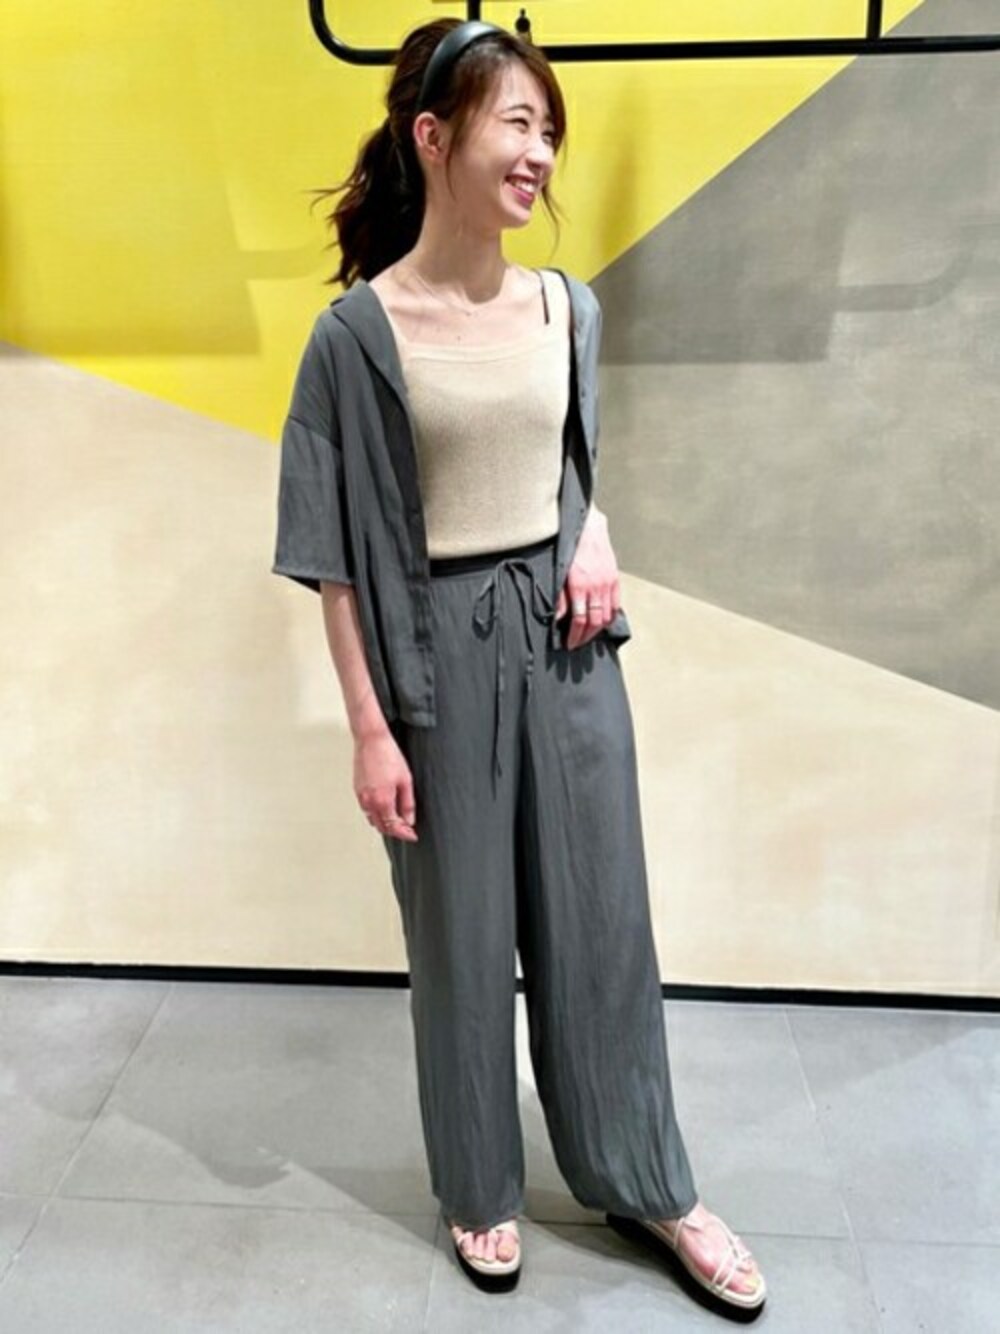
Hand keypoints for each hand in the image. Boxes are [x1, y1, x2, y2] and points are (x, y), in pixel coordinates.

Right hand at [354, 729, 417, 840]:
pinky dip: (376, 813)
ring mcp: (361, 796)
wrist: (371, 740)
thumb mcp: (406, 781)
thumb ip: (407, 804)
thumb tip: (409, 821)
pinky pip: (366, 809)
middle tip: (407, 829)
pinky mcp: (357, 790)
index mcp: (382, 801)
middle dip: (395, 830)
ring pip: (372, 819)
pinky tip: (385, 807)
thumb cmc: (389, 756)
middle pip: (381, 827)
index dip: (404, 834)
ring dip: (384, 823)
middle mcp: (369, 802)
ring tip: (397, 818)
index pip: (393, 826)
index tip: (413, 836)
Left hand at [555, 509, 622, 649]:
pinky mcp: (615, 579)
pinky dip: (609, 617)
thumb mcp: (558, 572)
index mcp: (579, 585)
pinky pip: (615, 605)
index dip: (574, 636)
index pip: (579, 620)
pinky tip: (602, 622)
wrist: (587, 527)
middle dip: (585, 637)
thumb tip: (557, 618)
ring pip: (606, 616)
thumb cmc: (570, 547)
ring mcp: (608, 583)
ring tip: (588, 635)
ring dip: (597, 630)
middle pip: (594, 622)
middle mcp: (596, 586)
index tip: (569, 643)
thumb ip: (559, 597)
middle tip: (577, 644)